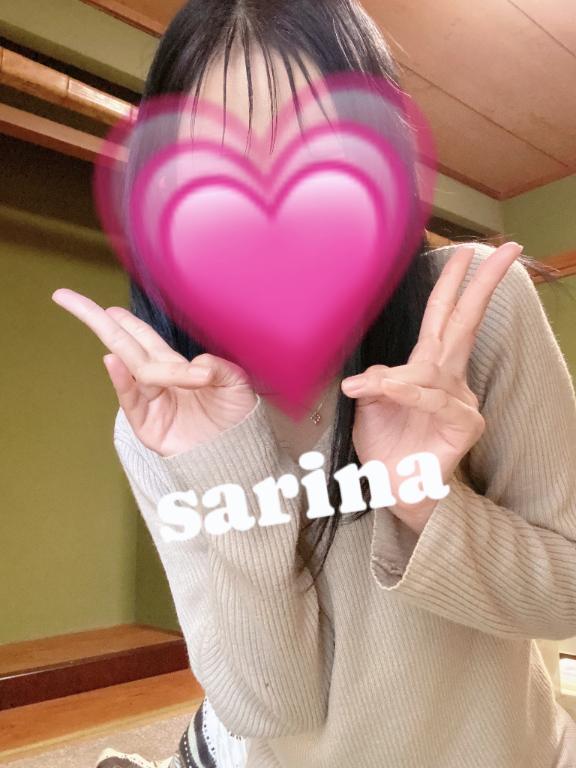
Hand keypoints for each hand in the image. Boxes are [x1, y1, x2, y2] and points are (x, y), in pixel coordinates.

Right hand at [51, 289, 256, 456]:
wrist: (240, 454)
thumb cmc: (238, 418)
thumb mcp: (237, 384)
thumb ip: (219, 367)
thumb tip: (197, 365)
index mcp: (177, 368)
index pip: (144, 338)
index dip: (125, 322)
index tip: (106, 306)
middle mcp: (158, 381)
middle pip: (125, 344)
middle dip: (98, 321)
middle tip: (67, 297)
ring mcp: (151, 403)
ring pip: (129, 366)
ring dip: (114, 341)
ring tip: (99, 318)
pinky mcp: (149, 426)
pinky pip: (133, 400)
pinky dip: (122, 381)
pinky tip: (113, 360)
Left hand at [341, 241, 523, 533]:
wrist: (393, 488)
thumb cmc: (386, 445)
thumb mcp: (369, 404)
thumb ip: (376, 378)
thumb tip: (377, 370)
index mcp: (426, 366)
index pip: (442, 317)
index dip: (451, 285)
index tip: (463, 252)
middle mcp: (448, 376)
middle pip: (466, 322)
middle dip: (482, 285)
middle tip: (506, 250)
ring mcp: (460, 398)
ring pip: (433, 368)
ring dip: (400, 377)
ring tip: (372, 392)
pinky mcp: (465, 422)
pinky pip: (434, 399)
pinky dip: (409, 394)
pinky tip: (391, 394)